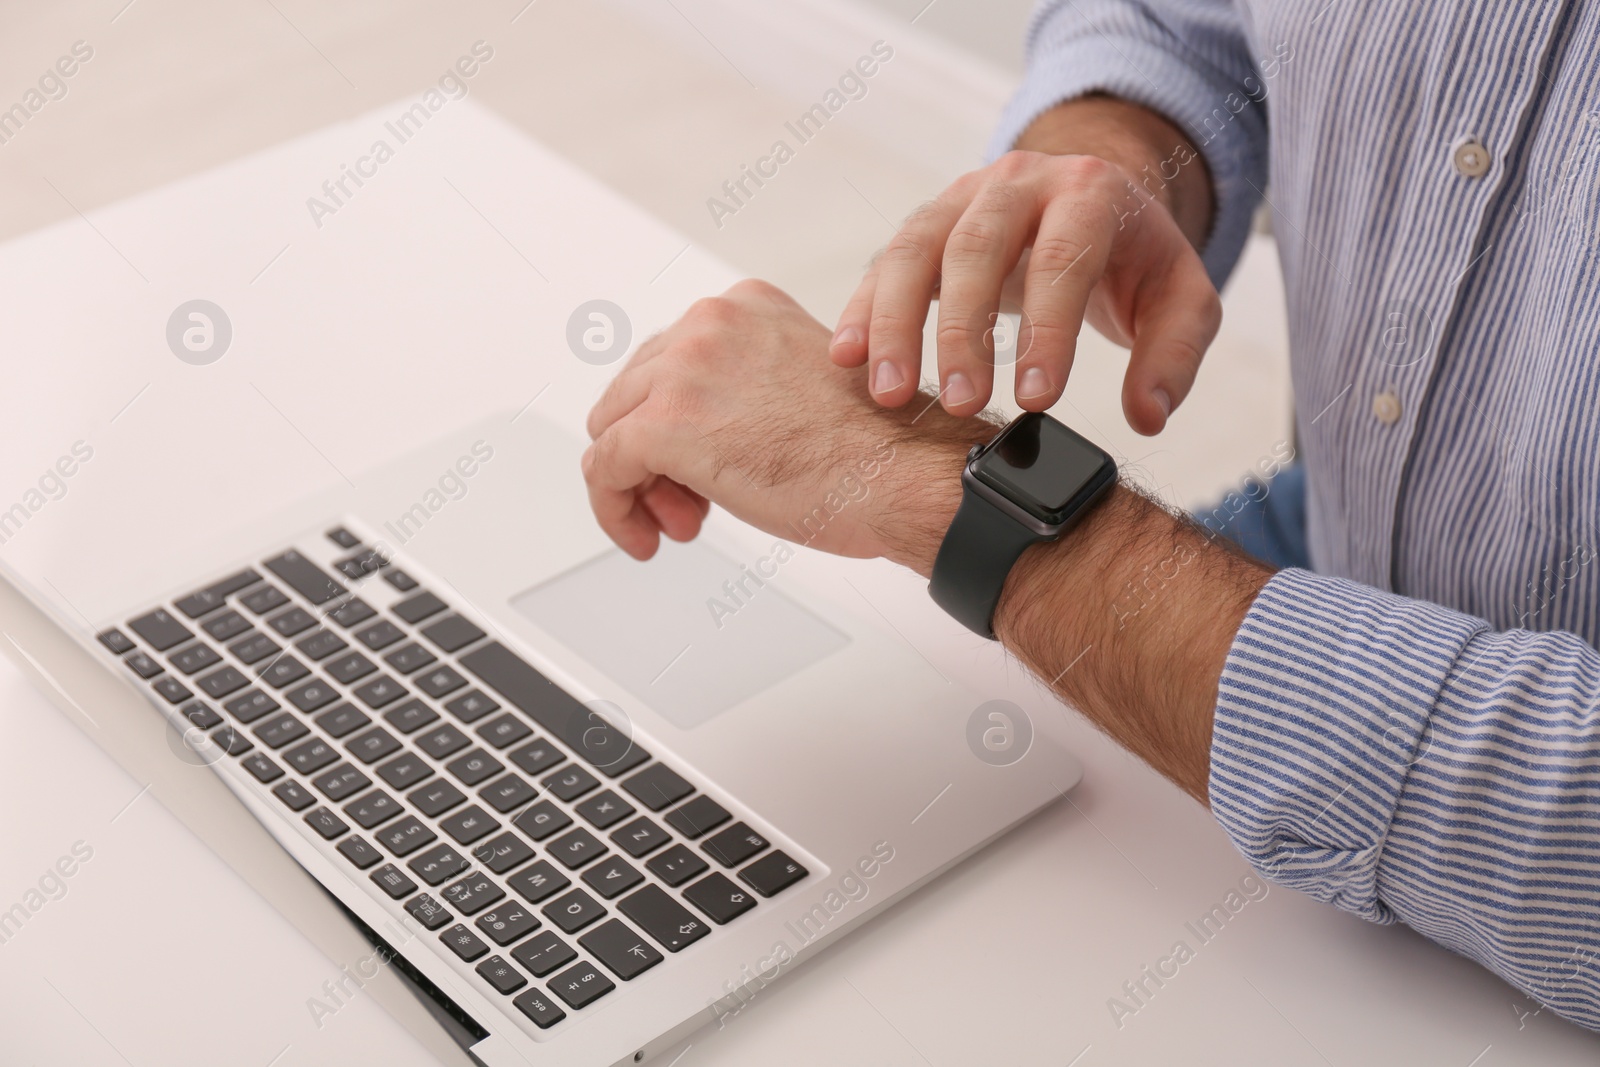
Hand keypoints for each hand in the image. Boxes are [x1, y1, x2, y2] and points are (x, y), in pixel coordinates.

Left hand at [582, 280, 991, 571]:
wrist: (900, 473)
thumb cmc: (875, 447)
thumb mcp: (801, 387)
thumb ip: (747, 387)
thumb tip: (708, 429)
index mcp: (745, 308)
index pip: (673, 361)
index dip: (680, 423)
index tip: (704, 465)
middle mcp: (708, 325)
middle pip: (636, 392)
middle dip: (657, 456)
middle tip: (690, 505)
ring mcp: (682, 371)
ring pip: (612, 429)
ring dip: (640, 485)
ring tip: (680, 523)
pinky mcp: (664, 426)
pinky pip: (604, 468)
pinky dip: (614, 509)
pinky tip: (643, 537)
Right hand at [828, 149, 1220, 433]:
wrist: (1089, 200)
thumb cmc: (1134, 259)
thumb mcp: (1181, 298)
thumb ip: (1174, 355)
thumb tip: (1147, 418)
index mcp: (1089, 192)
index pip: (1064, 258)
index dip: (1048, 330)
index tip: (1036, 401)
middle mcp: (1018, 183)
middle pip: (979, 248)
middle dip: (964, 330)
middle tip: (961, 403)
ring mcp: (962, 198)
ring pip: (916, 250)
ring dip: (896, 323)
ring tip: (890, 393)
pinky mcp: (925, 224)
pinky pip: (885, 262)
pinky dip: (862, 309)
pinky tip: (846, 357)